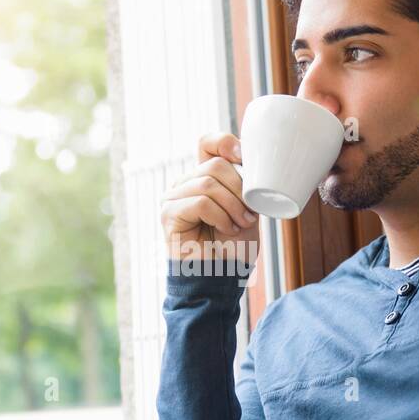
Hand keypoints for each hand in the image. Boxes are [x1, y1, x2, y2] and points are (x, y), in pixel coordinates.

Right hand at [160, 132, 259, 264]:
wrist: (222, 277)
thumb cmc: (234, 246)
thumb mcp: (246, 206)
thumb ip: (243, 182)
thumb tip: (247, 158)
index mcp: (202, 177)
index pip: (208, 142)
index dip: (226, 143)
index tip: (243, 158)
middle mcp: (184, 183)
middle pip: (214, 165)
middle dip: (239, 189)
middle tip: (249, 214)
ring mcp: (173, 198)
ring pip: (208, 183)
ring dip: (232, 206)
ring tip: (240, 224)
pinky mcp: (169, 214)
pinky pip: (201, 202)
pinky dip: (220, 216)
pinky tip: (226, 229)